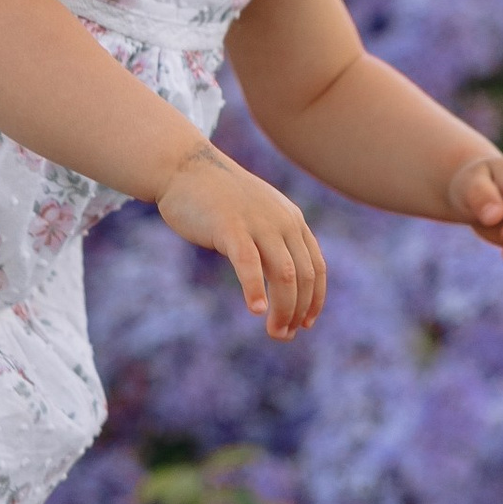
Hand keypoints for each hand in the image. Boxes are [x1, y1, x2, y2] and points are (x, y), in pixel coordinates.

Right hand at [157, 140, 327, 336]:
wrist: (186, 168)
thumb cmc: (219, 198)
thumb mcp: (257, 215)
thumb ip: (272, 240)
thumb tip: (280, 275)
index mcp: (292, 221)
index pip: (316, 267)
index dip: (314, 300)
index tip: (306, 323)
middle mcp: (282, 222)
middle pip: (303, 276)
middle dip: (298, 311)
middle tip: (284, 335)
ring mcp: (258, 223)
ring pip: (284, 274)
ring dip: (283, 309)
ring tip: (275, 332)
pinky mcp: (231, 227)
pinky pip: (249, 263)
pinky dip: (255, 289)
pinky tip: (256, 310)